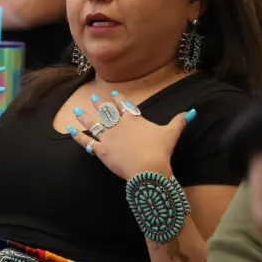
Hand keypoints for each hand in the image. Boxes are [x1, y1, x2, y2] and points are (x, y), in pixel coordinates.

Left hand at [68, 91, 196, 179]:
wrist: (148, 168)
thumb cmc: (159, 151)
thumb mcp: (171, 133)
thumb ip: (179, 121)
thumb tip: (192, 111)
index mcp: (133, 120)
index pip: (124, 106)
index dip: (118, 99)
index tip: (112, 93)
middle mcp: (118, 126)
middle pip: (106, 113)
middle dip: (99, 105)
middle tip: (92, 98)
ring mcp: (108, 138)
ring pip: (94, 125)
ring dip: (85, 117)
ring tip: (77, 110)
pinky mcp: (101, 151)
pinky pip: (86, 142)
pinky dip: (77, 136)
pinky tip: (69, 129)